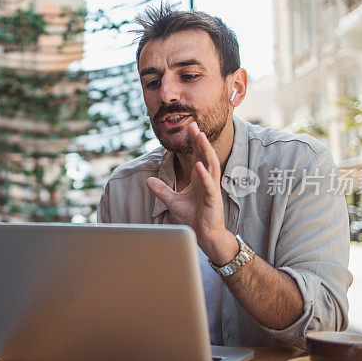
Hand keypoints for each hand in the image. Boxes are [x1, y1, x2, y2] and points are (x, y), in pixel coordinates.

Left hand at [146, 121, 237, 264]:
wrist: (205, 235)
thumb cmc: (194, 218)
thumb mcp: (173, 201)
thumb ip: (162, 190)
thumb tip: (148, 181)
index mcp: (200, 179)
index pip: (198, 156)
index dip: (195, 142)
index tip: (190, 128)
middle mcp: (208, 181)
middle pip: (205, 156)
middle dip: (200, 141)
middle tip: (195, 125)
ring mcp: (211, 189)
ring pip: (211, 166)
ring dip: (205, 151)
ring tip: (200, 137)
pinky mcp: (213, 200)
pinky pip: (210, 185)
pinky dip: (204, 175)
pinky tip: (199, 165)